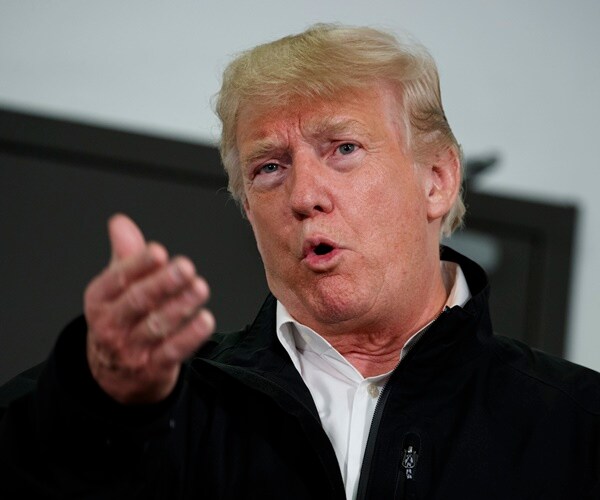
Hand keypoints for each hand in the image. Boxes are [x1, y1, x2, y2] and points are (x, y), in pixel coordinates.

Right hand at [84, 214, 214, 403]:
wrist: (115, 376)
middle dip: (163, 283)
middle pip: (137, 302)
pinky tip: (205, 320)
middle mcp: (111, 326)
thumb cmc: (121, 320)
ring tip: (200, 289)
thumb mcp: (116, 288)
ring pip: (157, 326)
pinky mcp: (152, 369)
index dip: (139, 265)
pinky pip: (172, 352)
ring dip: (180, 307)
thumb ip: (125, 255)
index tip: (159, 252)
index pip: (117, 279)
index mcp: (99, 300)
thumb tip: (120, 222)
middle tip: (186, 267)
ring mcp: (131, 350)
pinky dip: (190, 337)